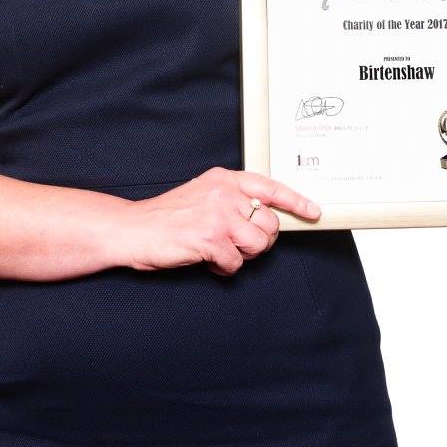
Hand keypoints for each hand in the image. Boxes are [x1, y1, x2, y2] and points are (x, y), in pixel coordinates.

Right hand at [122, 166, 321, 275]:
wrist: (134, 229)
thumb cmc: (168, 216)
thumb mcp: (203, 195)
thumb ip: (232, 199)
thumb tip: (264, 218)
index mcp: (223, 178)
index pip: (270, 187)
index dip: (295, 201)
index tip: (313, 212)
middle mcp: (224, 192)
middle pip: (268, 223)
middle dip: (258, 240)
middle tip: (237, 243)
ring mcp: (218, 215)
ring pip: (258, 244)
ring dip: (242, 255)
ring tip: (219, 250)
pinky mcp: (210, 239)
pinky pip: (236, 264)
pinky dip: (223, 268)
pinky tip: (206, 258)